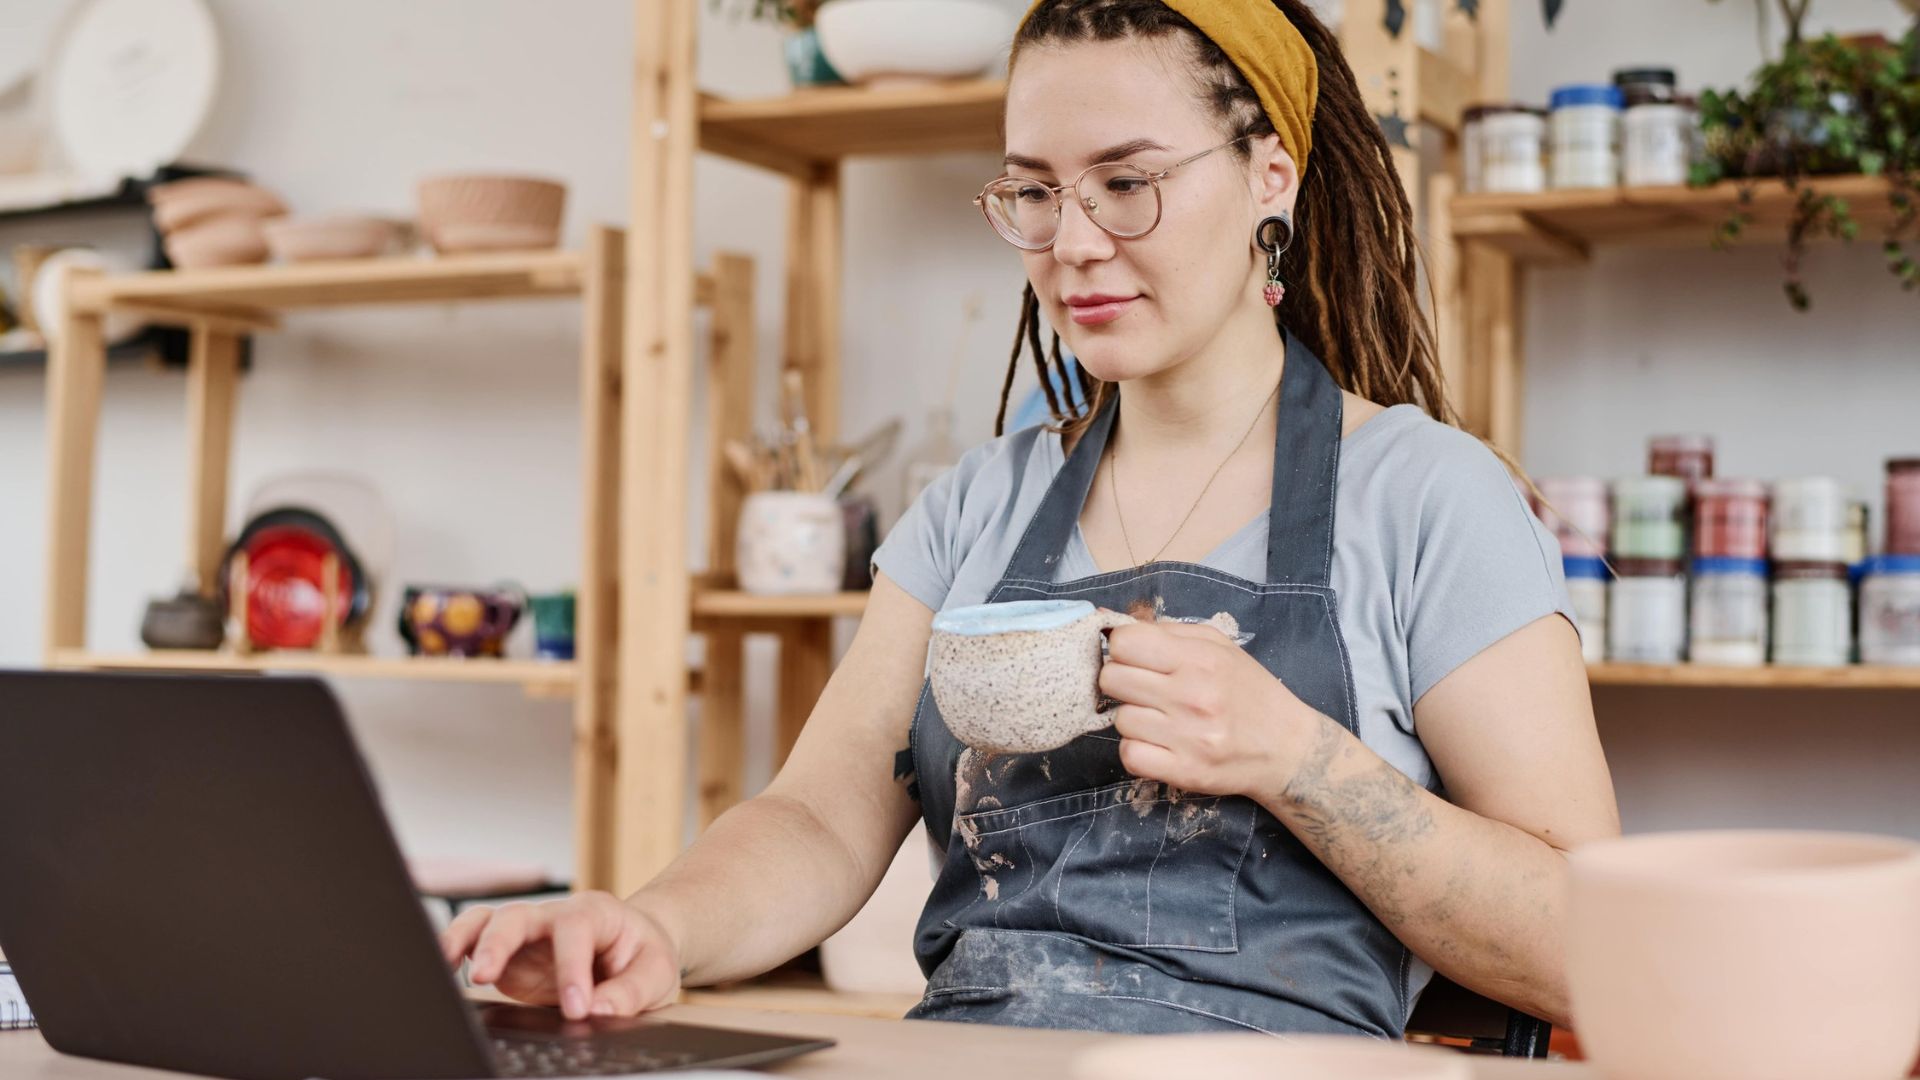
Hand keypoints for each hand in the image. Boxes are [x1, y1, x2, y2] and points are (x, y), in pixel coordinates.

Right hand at [439, 891, 681, 1019]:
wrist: (635, 949)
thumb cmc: (644, 955)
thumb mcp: (656, 973)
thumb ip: (630, 991)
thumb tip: (598, 1009)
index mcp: (597, 913)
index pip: (575, 931)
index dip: (571, 968)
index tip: (576, 1007)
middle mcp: (555, 917)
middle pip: (519, 915)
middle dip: (499, 943)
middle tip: (484, 976)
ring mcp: (529, 935)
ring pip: (489, 921)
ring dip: (466, 940)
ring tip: (447, 966)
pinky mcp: (510, 955)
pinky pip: (476, 940)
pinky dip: (457, 948)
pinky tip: (444, 968)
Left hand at [1098, 619, 1323, 800]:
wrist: (1288, 749)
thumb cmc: (1250, 692)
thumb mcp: (1218, 647)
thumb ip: (1165, 631)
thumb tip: (1107, 620)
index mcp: (1200, 658)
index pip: (1124, 643)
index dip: (1124, 650)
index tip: (1137, 659)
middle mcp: (1192, 695)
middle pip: (1112, 680)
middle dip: (1124, 683)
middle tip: (1147, 690)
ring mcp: (1187, 736)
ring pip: (1120, 719)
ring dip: (1135, 719)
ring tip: (1163, 719)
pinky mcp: (1184, 771)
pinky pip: (1129, 755)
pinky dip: (1138, 750)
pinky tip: (1160, 744)